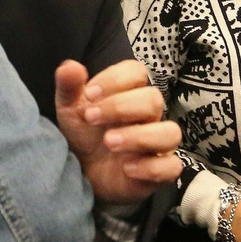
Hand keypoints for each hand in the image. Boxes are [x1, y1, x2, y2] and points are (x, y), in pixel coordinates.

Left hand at [53, 59, 182, 205]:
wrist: (84, 174)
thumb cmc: (84, 135)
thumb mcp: (70, 110)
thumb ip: (69, 87)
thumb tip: (70, 67)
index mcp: (129, 94)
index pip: (137, 72)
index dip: (115, 79)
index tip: (89, 95)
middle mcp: (148, 116)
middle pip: (153, 99)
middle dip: (120, 107)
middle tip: (90, 119)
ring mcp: (157, 144)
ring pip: (170, 133)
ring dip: (139, 136)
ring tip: (109, 143)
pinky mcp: (160, 171)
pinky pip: (171, 167)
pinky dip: (150, 168)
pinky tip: (126, 168)